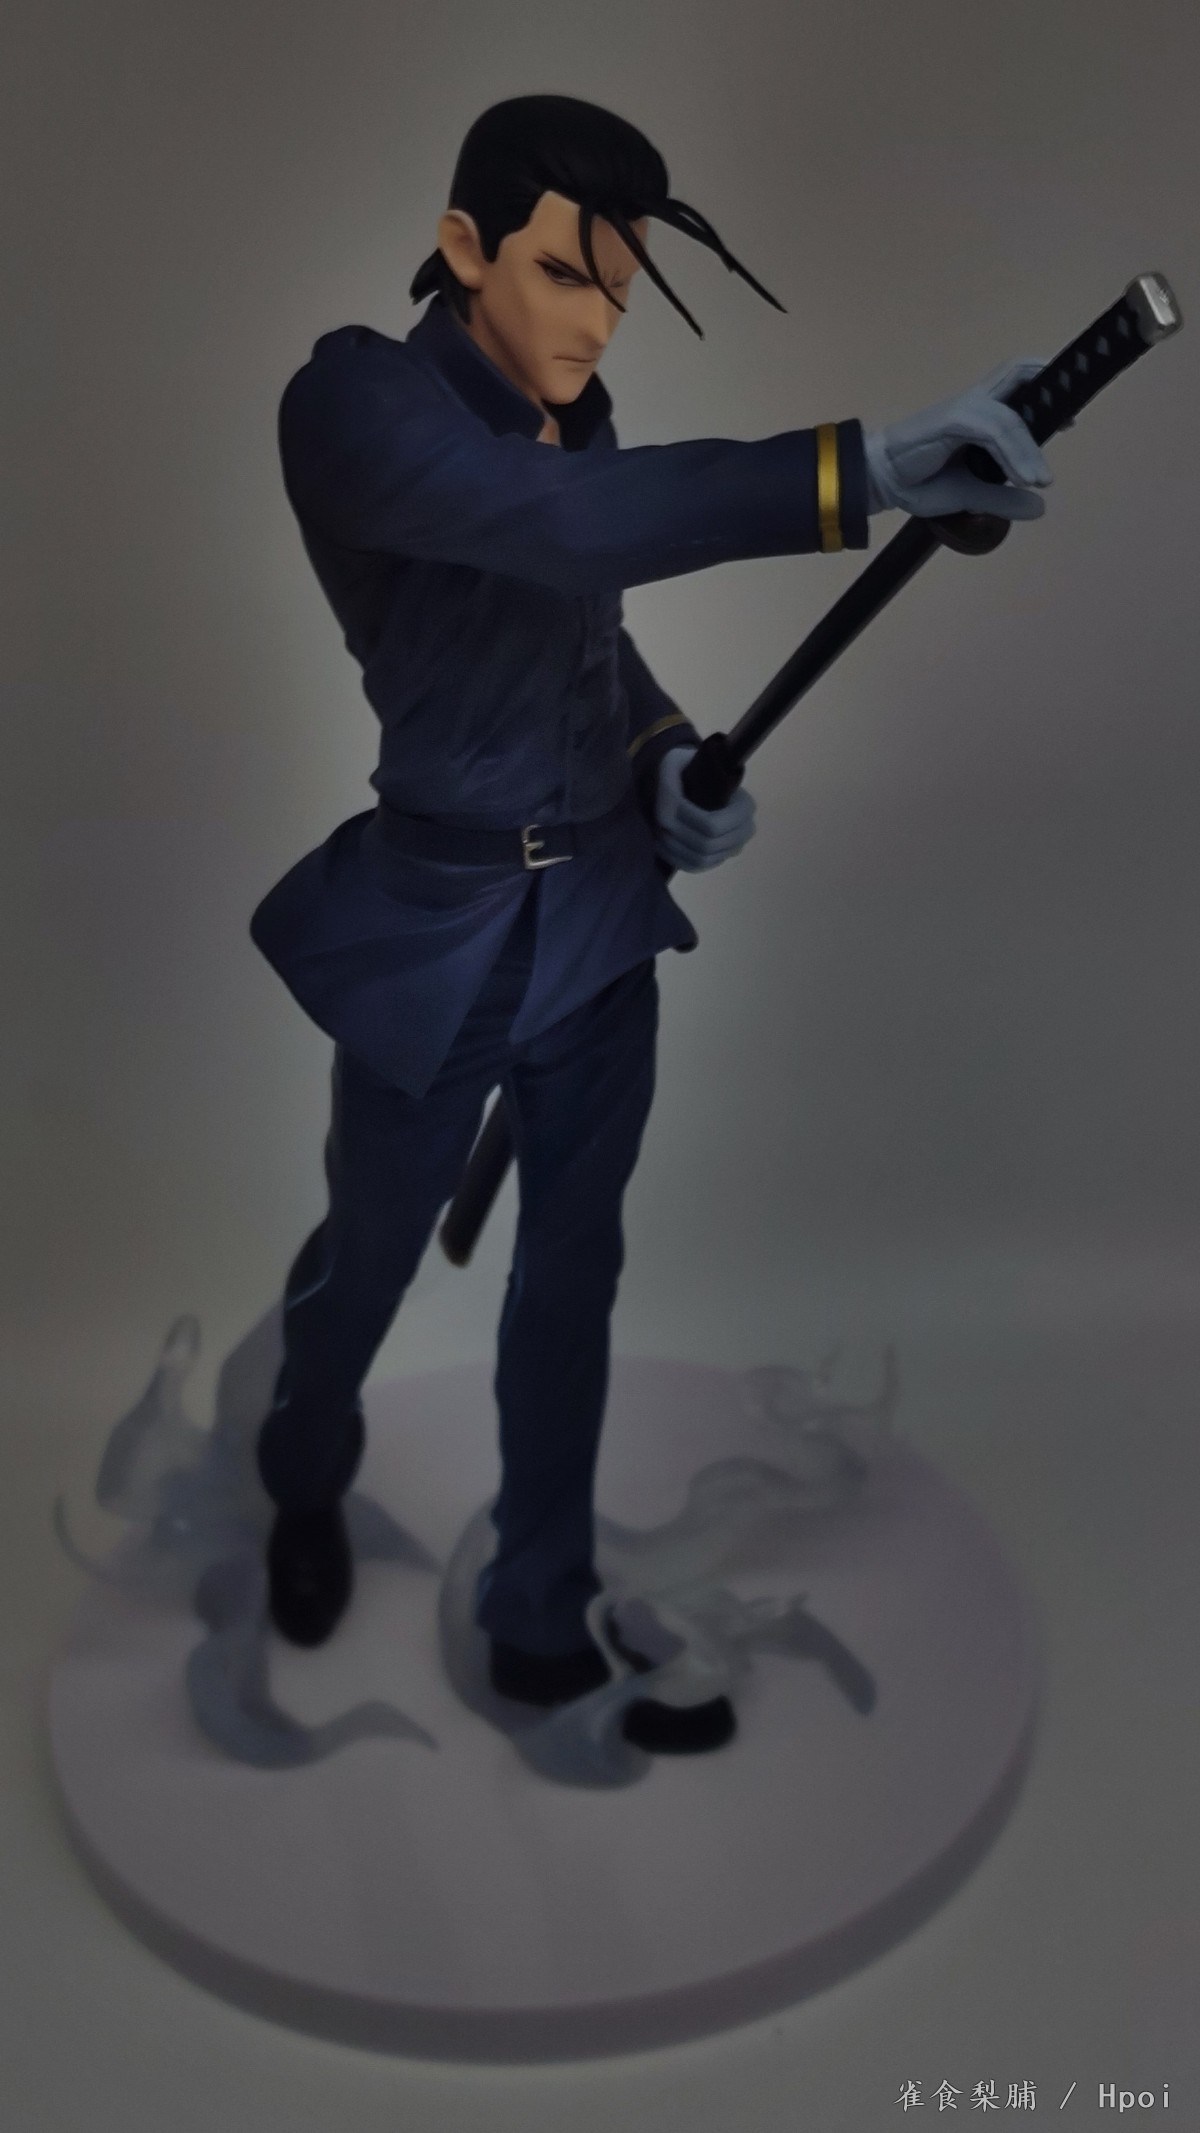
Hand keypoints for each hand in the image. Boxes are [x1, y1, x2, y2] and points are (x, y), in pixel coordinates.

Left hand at [654, 745, 756, 871]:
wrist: (698, 782)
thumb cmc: (688, 770)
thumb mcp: (677, 761)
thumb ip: (671, 777)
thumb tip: (670, 803)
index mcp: (744, 806)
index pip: (713, 826)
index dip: (686, 820)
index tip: (668, 804)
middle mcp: (745, 830)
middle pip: (706, 845)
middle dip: (678, 835)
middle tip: (660, 821)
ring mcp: (732, 848)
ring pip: (700, 859)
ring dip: (675, 847)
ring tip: (659, 832)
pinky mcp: (718, 858)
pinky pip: (696, 867)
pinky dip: (676, 858)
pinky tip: (661, 845)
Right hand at [863, 356, 1056, 519]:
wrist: (881, 482)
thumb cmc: (920, 481)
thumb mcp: (970, 496)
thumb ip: (1003, 500)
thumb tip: (1040, 507)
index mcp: (980, 413)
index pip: (1018, 385)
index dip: (1047, 390)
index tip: (1069, 421)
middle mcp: (975, 403)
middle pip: (1017, 370)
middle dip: (1048, 381)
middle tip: (1069, 420)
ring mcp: (963, 408)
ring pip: (1010, 416)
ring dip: (1030, 449)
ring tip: (1041, 481)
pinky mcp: (952, 419)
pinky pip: (992, 430)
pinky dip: (1013, 453)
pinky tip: (1023, 478)